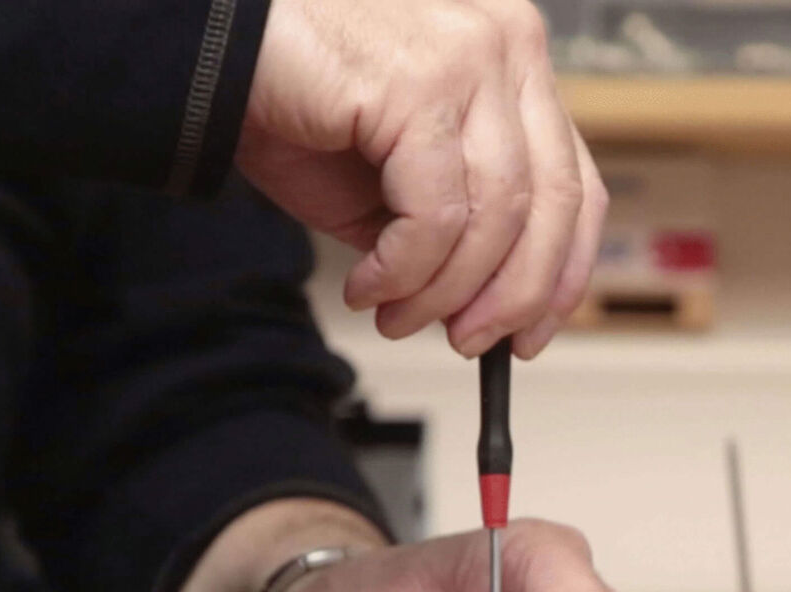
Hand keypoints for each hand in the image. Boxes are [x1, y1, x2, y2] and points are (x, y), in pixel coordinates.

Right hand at [236, 0, 607, 359]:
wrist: (213, 58)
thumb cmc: (303, 111)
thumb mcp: (404, 187)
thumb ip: (461, 232)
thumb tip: (495, 309)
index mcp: (516, 68)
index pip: (577, 188)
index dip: (562, 277)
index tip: (530, 335)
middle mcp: (507, 49)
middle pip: (552, 206)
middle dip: (511, 297)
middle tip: (467, 342)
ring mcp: (469, 57)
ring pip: (495, 218)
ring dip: (444, 293)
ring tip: (395, 315)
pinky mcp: (420, 82)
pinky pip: (436, 216)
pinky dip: (404, 271)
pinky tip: (368, 285)